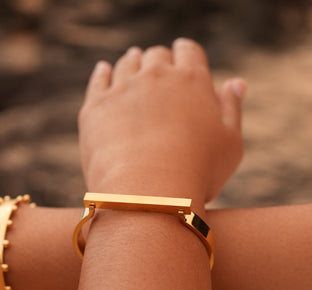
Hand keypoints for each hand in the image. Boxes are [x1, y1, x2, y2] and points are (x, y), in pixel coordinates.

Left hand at [79, 38, 245, 205]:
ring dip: (132, 64)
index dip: (187, 54)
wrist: (148, 196)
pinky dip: (103, 73)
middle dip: (159, 62)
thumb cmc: (197, 174)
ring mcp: (122, 90)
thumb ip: (232, 109)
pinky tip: (105, 71)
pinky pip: (98, 80)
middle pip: (156, 56)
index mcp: (192, 80)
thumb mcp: (230, 144)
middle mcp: (156, 76)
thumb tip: (235, 82)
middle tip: (158, 73)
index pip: (189, 51)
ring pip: (127, 64)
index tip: (183, 60)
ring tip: (133, 68)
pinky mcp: (95, 107)